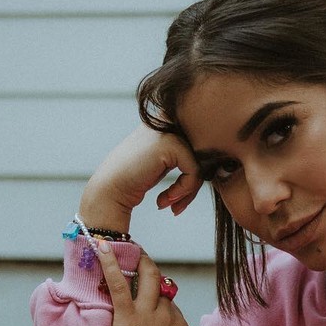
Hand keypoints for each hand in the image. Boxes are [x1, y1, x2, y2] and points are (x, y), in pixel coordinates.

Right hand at [80, 124, 203, 233]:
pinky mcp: (170, 144)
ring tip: (171, 204)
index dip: (194, 175)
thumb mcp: (162, 163)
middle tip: (178, 205)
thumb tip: (217, 162)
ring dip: (189, 190)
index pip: (199, 145)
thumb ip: (184, 156)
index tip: (179, 197)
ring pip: (200, 163)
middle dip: (193, 184)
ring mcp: (168, 129)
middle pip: (202, 153)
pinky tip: (164, 200)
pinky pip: (194, 170)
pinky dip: (184, 190)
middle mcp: (167, 120)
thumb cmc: (133, 181)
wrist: (109, 190)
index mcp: (165, 121)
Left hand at [96, 245, 192, 325]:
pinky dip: (110, 263)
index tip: (145, 297)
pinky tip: (101, 247)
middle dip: (151, 271)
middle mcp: (168, 316)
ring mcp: (149, 315)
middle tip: (140, 260)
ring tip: (124, 247)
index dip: (156, 300)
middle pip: (161, 285)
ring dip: (137, 261)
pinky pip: (120, 283)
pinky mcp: (128, 318)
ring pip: (147, 277)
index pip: (168, 304)